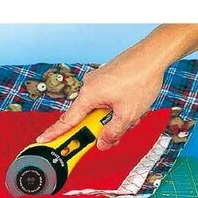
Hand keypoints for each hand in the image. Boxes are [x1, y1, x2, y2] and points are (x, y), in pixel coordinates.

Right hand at [36, 44, 165, 150]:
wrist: (154, 54)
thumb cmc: (141, 78)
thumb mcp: (128, 114)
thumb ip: (113, 133)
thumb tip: (102, 144)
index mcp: (88, 95)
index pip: (67, 121)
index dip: (54, 133)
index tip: (43, 140)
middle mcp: (89, 86)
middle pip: (88, 117)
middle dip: (103, 127)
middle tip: (116, 134)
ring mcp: (98, 81)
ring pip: (101, 109)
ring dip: (115, 117)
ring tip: (134, 115)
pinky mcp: (107, 78)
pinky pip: (107, 98)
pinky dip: (118, 106)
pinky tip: (133, 105)